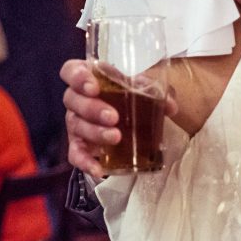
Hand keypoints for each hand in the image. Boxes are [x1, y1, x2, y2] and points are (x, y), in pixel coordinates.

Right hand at [62, 58, 176, 178]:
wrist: (130, 116)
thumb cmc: (130, 96)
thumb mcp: (143, 89)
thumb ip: (157, 92)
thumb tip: (170, 106)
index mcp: (89, 77)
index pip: (71, 70)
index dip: (78, 77)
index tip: (93, 87)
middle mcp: (76, 98)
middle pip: (72, 99)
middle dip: (92, 109)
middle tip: (113, 117)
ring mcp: (75, 121)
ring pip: (76, 125)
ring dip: (95, 132)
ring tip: (116, 137)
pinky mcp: (79, 144)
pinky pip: (75, 153)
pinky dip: (85, 162)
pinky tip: (99, 169)